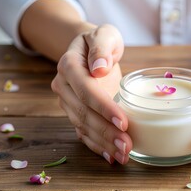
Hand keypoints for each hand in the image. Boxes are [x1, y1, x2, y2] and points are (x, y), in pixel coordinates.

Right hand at [51, 24, 131, 163]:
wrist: (87, 50)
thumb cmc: (100, 41)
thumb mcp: (104, 33)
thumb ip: (102, 46)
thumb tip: (99, 67)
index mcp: (69, 65)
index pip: (86, 89)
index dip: (103, 107)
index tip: (123, 121)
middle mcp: (64, 86)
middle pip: (83, 113)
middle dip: (106, 132)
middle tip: (127, 146)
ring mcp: (67, 102)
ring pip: (83, 126)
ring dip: (103, 143)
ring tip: (124, 155)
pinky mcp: (74, 113)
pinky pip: (83, 132)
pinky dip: (96, 146)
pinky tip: (111, 157)